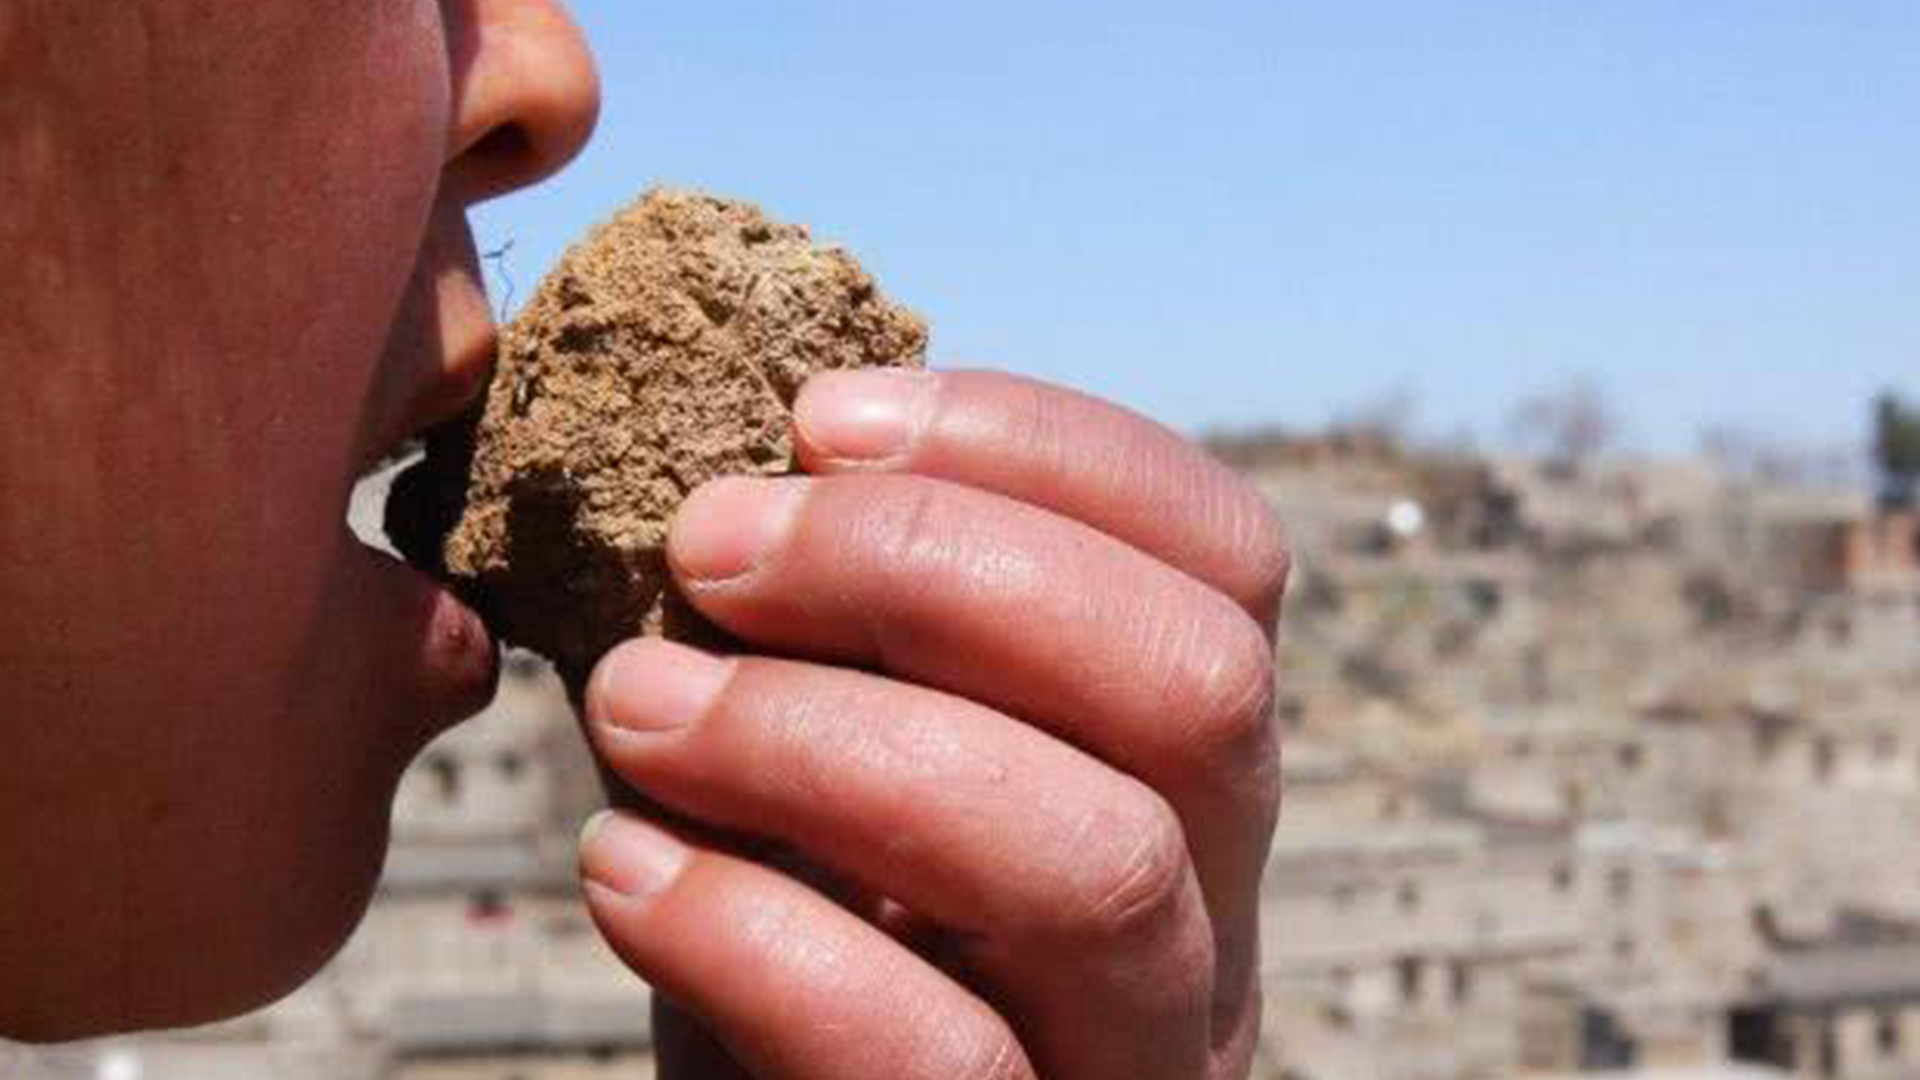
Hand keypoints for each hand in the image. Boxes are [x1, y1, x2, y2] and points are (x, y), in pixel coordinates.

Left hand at [577, 369, 1287, 1079]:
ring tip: (635, 704)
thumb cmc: (783, 943)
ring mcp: (1142, 1056)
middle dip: (935, 567)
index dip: (1042, 447)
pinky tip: (622, 870)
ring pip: (1100, 863)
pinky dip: (758, 937)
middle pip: (1197, 683)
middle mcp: (1217, 909)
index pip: (1224, 559)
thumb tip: (727, 462)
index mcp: (1183, 770)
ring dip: (832, 742)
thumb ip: (829, 631)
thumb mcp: (822, 756)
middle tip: (712, 546)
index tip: (820, 420)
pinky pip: (942, 1056)